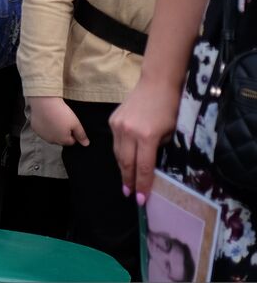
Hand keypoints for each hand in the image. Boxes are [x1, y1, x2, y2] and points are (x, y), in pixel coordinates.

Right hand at [29, 96, 89, 146]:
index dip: (74, 134)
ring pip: (51, 135)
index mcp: (63, 140)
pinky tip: (47, 118)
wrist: (44, 103)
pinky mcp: (35, 129)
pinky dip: (45, 126)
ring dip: (54, 131)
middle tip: (64, 121)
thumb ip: (81, 135)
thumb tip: (86, 144)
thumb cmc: (61, 113)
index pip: (72, 142)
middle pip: (61, 140)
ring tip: (55, 119)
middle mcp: (52, 141)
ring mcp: (42, 135)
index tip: (72, 124)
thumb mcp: (76, 123)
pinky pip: (42, 130)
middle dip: (63, 133)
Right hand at [111, 79, 180, 203]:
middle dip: (128, 181)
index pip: (143, 167)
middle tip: (130, 195)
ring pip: (117, 154)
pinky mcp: (112, 121)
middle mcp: (128, 132)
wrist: (156, 83)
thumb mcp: (170, 132)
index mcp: (146, 137)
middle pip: (126, 163)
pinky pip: (115, 142)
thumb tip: (149, 164)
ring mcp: (117, 126)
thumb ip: (158, 149)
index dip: (143, 184)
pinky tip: (125, 160)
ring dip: (123, 169)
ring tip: (126, 182)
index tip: (141, 199)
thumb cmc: (170, 107)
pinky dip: (120, 153)